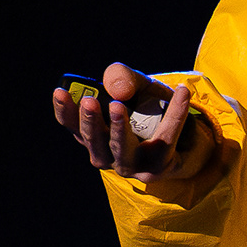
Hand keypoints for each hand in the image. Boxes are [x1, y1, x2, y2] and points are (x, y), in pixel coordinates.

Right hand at [51, 61, 220, 192]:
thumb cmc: (151, 108)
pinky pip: (165, 139)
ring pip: (121, 149)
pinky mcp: (158, 166)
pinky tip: (182, 93)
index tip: (59, 91)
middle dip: (90, 121)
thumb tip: (118, 90)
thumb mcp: (135, 86)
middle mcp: (108, 155)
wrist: (186, 134)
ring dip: (118, 127)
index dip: (65, 111)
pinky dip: (175, 114)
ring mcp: (132, 165)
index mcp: (95, 136)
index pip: (73, 126)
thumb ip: (123, 79)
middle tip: (88, 102)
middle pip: (95, 141)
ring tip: (117, 106)